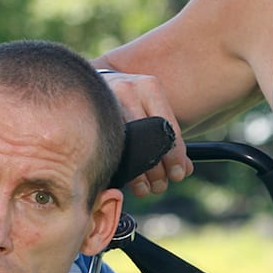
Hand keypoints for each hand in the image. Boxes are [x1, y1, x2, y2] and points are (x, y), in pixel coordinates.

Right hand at [98, 69, 193, 195]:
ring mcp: (104, 102)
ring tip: (145, 189)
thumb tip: (185, 170)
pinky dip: (119, 168)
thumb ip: (170, 138)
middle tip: (161, 186)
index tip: (178, 175)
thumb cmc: (131, 101)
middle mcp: (126, 90)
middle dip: (156, 169)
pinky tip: (125, 180)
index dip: (174, 156)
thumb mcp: (153, 111)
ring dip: (138, 174)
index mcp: (149, 87)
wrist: (93, 84)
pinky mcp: (86, 115)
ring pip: (125, 146)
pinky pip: (106, 148)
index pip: (167, 127)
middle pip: (146, 138)